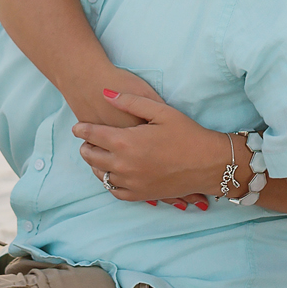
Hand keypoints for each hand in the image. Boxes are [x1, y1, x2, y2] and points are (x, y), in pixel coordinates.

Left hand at [73, 91, 231, 210]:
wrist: (208, 164)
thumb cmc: (187, 134)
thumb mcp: (160, 111)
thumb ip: (130, 102)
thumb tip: (104, 93)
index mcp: (126, 142)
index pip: (92, 135)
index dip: (82, 130)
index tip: (78, 128)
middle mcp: (124, 165)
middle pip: (91, 156)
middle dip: (86, 147)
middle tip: (86, 141)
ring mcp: (132, 183)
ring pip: (100, 175)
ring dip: (95, 165)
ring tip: (97, 155)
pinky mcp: (140, 195)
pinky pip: (115, 191)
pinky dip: (109, 182)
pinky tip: (112, 173)